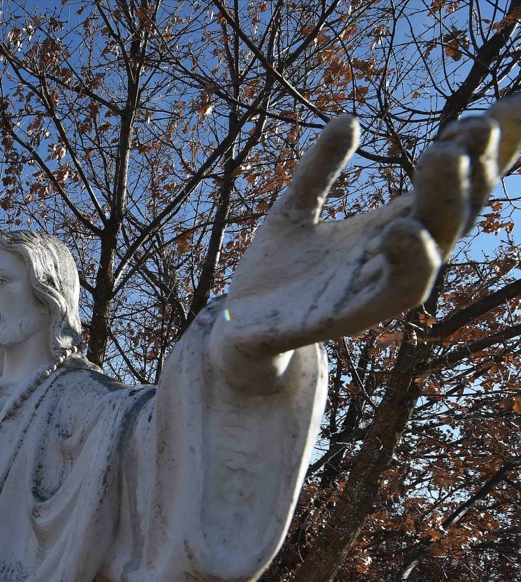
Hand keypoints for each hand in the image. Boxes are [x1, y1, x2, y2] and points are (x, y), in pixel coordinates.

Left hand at [215, 98, 520, 389]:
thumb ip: (319, 168)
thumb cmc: (275, 271)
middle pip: (453, 211)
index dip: (480, 152)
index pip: (449, 186)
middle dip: (474, 168)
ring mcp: (377, 286)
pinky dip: (409, 261)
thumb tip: (351, 118)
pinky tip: (404, 227)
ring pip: (433, 246)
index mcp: (389, 226)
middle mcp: (394, 256)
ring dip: (447, 201)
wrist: (237, 325)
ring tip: (446, 154)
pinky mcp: (351, 316)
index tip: (500, 106)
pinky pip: (395, 291)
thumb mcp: (294, 208)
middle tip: (478, 122)